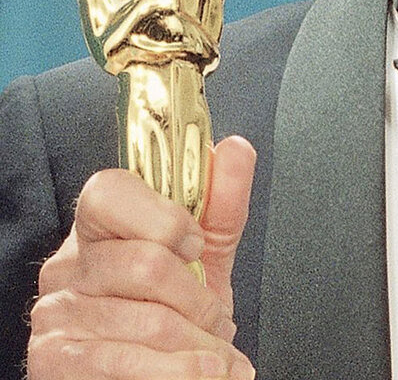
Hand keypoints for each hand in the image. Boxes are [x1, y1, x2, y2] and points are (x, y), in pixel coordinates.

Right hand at [27, 136, 256, 378]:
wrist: (157, 368)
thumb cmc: (177, 305)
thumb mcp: (206, 250)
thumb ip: (222, 199)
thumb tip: (236, 148)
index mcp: (99, 224)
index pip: (109, 192)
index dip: (164, 218)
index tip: (196, 244)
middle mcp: (68, 265)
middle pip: (145, 264)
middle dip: (199, 299)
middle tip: (216, 318)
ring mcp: (56, 314)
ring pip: (148, 321)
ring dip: (199, 346)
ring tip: (217, 356)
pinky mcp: (53, 363)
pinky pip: (126, 366)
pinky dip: (179, 373)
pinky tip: (200, 373)